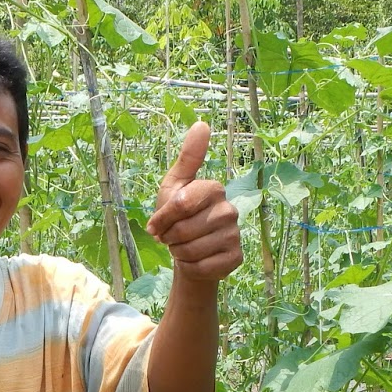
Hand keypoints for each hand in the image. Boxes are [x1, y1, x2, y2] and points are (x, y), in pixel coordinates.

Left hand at [145, 121, 241, 284]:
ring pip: (192, 250)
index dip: (162, 219)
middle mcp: (230, 210)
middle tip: (172, 237)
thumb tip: (202, 124)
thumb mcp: (175, 186)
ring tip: (183, 247)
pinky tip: (195, 261)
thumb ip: (188, 158)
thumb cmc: (179, 217)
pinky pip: (202, 267)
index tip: (156, 225)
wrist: (190, 253)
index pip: (180, 204)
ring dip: (179, 253)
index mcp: (214, 189)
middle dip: (169, 238)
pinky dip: (191, 267)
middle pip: (183, 229)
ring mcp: (235, 235)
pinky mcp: (236, 258)